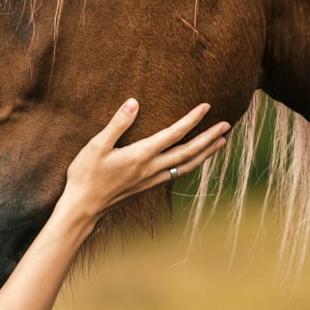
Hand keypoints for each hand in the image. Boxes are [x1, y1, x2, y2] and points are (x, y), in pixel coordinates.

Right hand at [62, 99, 228, 221]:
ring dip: (206, 153)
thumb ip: (117, 123)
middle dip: (209, 137)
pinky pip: (178, 174)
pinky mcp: (148, 187)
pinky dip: (192, 165)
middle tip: (226, 125)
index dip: (192, 119)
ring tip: (221, 142)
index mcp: (140, 155)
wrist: (83, 207)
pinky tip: (194, 161)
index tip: (206, 106)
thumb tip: (134, 102)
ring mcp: (151, 180)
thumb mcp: (96, 145)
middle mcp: (151, 169)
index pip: (173, 134)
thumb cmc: (86, 174)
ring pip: (187, 166)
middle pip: (189, 152)